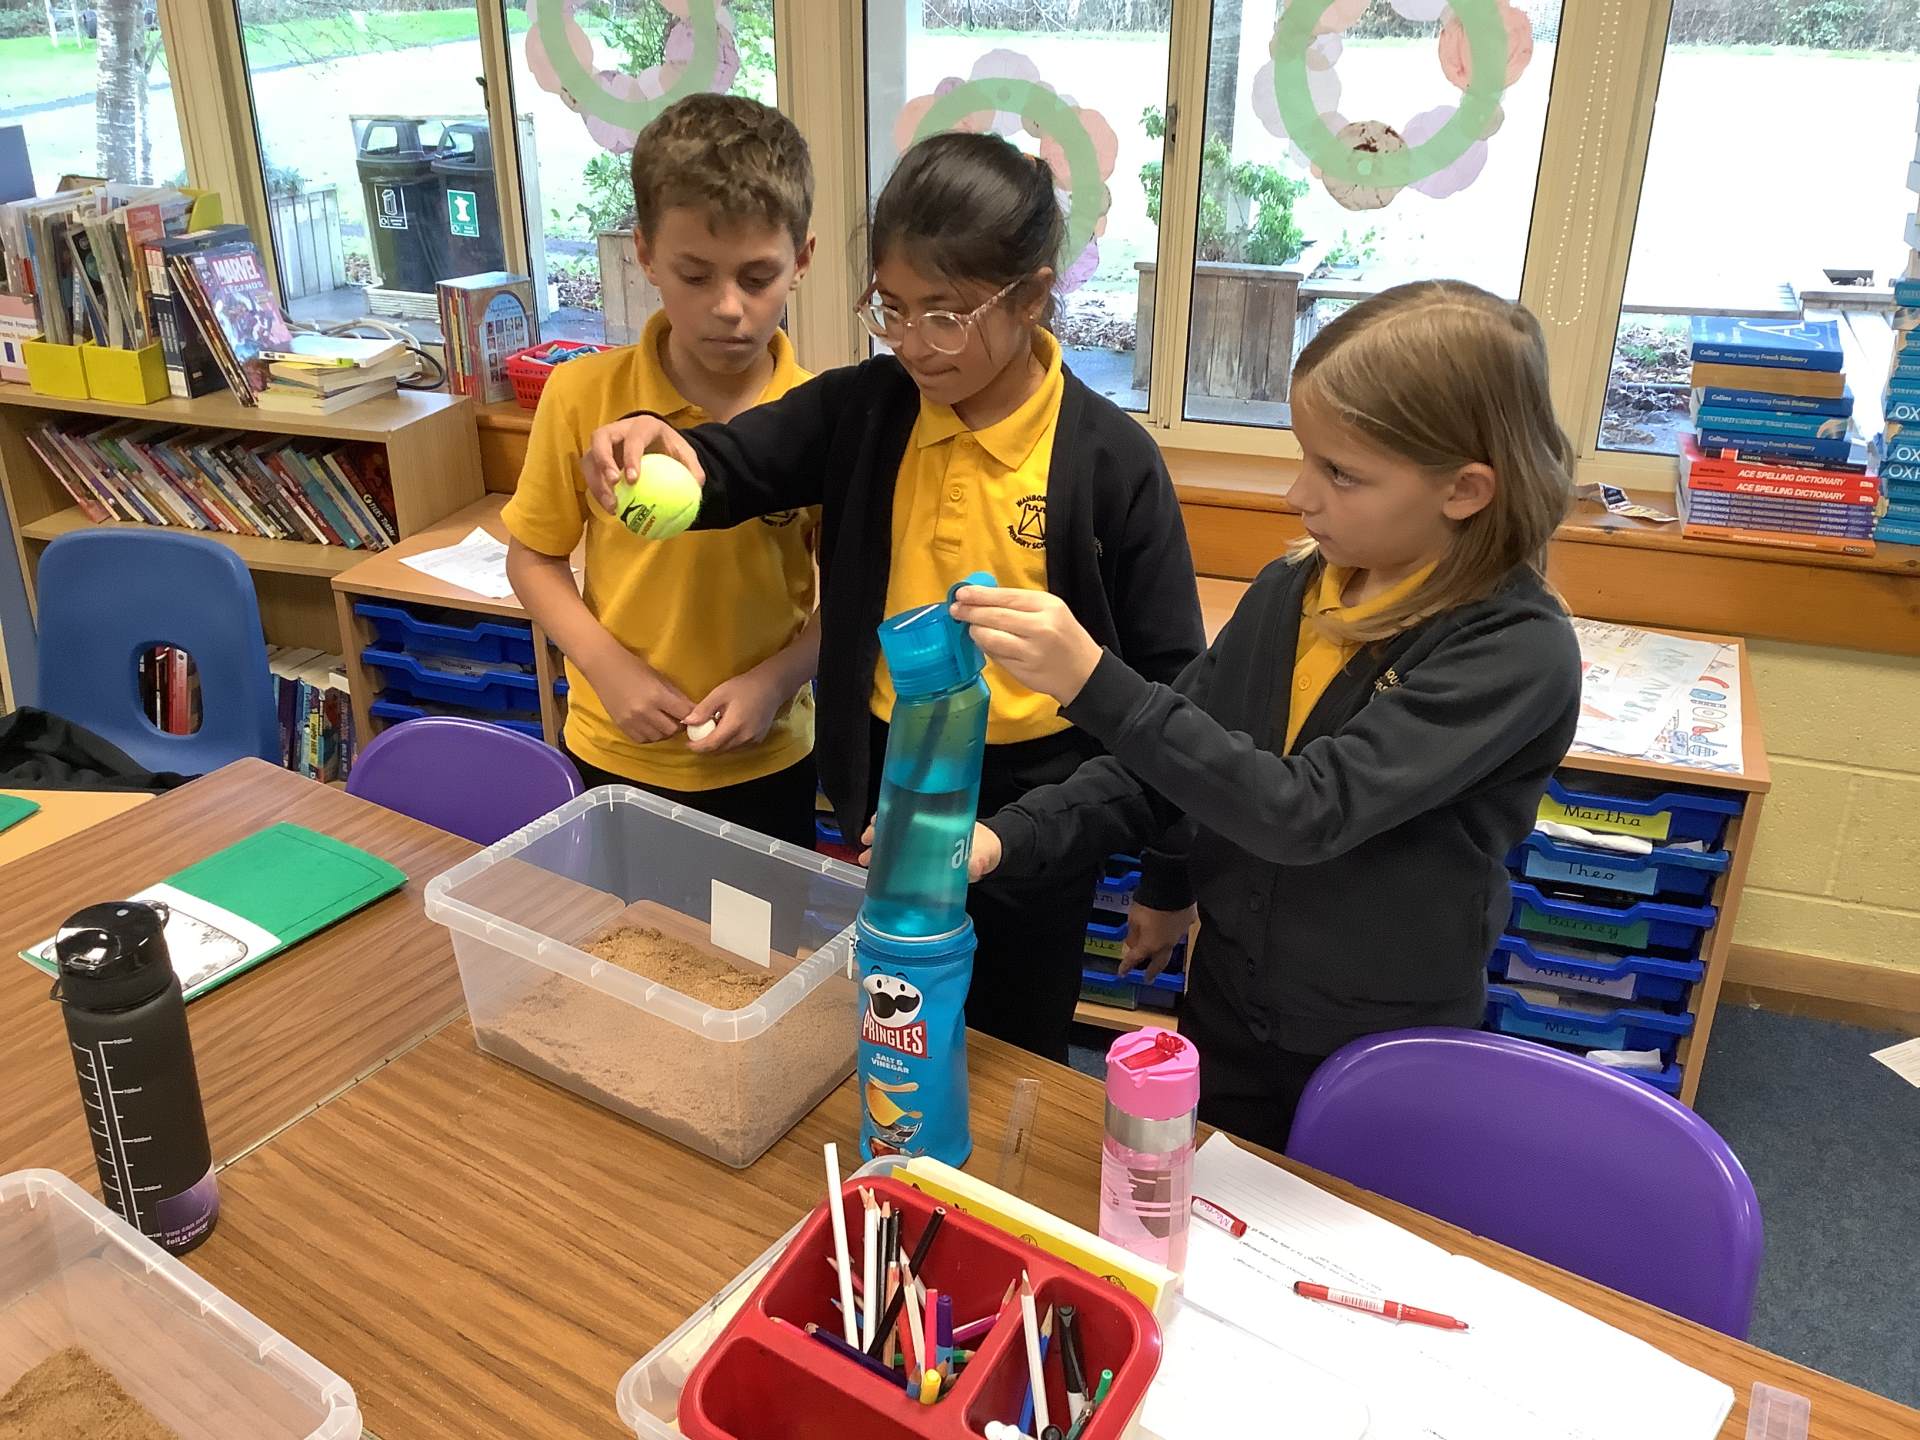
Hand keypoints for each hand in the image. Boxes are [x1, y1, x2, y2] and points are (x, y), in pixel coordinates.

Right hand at [579, 415, 705, 512]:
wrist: (655, 440)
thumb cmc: (670, 447)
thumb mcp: (686, 454)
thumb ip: (693, 469)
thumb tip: (698, 487)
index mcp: (642, 426)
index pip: (633, 438)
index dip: (630, 457)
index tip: (633, 480)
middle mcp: (617, 429)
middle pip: (601, 439)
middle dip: (603, 462)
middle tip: (613, 485)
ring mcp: (603, 442)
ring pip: (590, 457)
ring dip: (596, 481)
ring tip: (611, 505)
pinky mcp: (595, 456)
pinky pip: (590, 472)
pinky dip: (597, 489)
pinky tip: (610, 508)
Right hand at [592, 648, 692, 744]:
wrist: (604, 667)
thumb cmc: (634, 668)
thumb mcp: (660, 678)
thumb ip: (677, 696)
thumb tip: (695, 710)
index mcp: (657, 696)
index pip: (684, 714)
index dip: (692, 716)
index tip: (694, 715)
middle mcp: (644, 711)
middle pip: (672, 730)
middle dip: (679, 725)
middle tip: (678, 719)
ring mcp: (632, 721)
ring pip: (658, 737)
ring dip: (665, 732)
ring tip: (664, 722)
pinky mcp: (622, 726)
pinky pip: (643, 740)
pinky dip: (651, 736)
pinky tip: (651, 726)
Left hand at [685, 667, 789, 753]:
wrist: (771, 686)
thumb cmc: (744, 686)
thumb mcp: (720, 693)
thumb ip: (703, 709)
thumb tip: (687, 722)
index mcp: (734, 725)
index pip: (711, 745)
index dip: (697, 747)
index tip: (687, 743)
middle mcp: (745, 737)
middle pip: (719, 750)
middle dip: (705, 747)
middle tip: (696, 736)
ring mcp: (753, 740)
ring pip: (728, 750)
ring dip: (717, 745)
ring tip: (712, 731)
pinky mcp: (758, 740)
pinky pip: (738, 747)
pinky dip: (729, 743)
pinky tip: (726, 730)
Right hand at [861, 820, 1002, 882]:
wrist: (989, 854)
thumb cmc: (984, 848)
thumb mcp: (982, 854)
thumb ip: (978, 862)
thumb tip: (973, 868)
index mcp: (935, 820)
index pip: (905, 812)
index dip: (887, 818)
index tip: (875, 827)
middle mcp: (924, 827)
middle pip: (894, 824)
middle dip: (876, 833)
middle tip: (865, 846)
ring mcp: (920, 841)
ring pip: (893, 839)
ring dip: (878, 847)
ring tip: (865, 858)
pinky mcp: (920, 857)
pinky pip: (899, 854)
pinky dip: (887, 858)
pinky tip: (876, 867)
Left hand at [949, 586, 1102, 704]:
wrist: (1085, 673)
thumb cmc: (1064, 638)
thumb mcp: (1051, 611)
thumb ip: (1021, 604)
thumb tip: (981, 599)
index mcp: (1048, 606)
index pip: (1007, 597)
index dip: (980, 595)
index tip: (961, 592)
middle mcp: (1041, 627)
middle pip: (996, 616)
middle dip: (971, 612)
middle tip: (955, 610)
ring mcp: (1031, 651)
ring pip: (991, 638)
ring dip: (975, 632)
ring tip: (970, 629)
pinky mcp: (1024, 670)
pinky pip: (996, 656)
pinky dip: (987, 649)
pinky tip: (985, 644)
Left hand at [1124, 903, 1195, 985]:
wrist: (1171, 887)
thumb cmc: (1147, 903)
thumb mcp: (1133, 919)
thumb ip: (1133, 935)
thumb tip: (1132, 945)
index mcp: (1150, 945)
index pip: (1135, 959)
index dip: (1127, 966)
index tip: (1121, 974)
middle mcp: (1167, 944)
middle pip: (1159, 963)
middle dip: (1152, 972)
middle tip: (1148, 979)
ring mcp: (1180, 934)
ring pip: (1171, 947)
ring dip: (1163, 952)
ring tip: (1159, 954)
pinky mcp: (1190, 921)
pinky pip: (1180, 929)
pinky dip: (1174, 931)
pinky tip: (1173, 927)